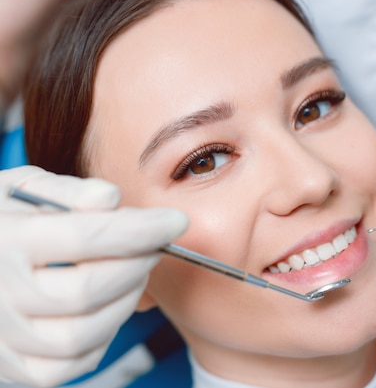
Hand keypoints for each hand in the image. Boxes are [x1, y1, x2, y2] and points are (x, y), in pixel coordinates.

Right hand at [0, 166, 187, 386]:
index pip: (83, 237)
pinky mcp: (13, 368)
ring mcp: (3, 339)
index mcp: (3, 241)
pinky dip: (105, 335)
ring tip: (133, 272)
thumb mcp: (21, 189)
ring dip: (125, 301)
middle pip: (87, 291)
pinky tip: (109, 304)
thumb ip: (66, 192)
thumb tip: (110, 199)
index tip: (176, 221)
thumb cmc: (1, 222)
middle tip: (155, 246)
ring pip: (83, 335)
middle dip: (137, 266)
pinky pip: (73, 364)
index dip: (139, 230)